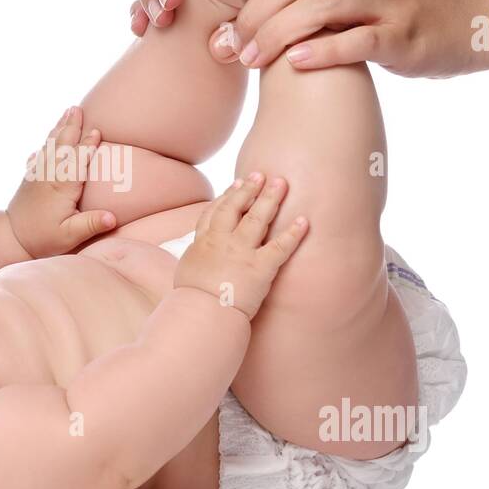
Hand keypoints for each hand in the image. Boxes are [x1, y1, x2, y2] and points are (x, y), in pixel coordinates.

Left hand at [6, 106, 117, 257]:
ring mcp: (38, 174)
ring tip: (68, 112)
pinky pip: (41, 153)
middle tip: (77, 108)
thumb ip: (91, 224)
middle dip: (71, 126)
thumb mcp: (70, 236)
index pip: (77, 161)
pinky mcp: (31, 177)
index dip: (87, 146)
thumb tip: (113, 217)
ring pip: (51, 145)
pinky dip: (48, 141)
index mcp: (62, 187)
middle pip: (62, 146)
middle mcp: (49, 176)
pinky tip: (50, 136)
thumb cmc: (44, 238)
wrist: (11, 238)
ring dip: (60, 128)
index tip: (96, 130)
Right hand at [174, 173, 308, 318]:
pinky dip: (293, 233)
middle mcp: (222, 242)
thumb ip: (193, 261)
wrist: (201, 315)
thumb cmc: (190, 301)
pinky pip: (280, 247)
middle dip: (249, 189)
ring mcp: (242, 253)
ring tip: (281, 182)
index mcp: (203, 243)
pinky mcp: (260, 268)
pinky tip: (304, 221)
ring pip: (257, 219)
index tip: (236, 184)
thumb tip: (194, 260)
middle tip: (260, 174)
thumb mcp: (184, 273)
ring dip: (270, 199)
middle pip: (236, 208)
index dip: (227, 196)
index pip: (215, 213)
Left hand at [197, 0, 481, 77]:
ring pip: (323, 5)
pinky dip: (324, 50)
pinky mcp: (405, 35)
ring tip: (251, 58)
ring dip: (278, 31)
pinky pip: (360, 40)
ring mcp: (387, 0)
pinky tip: (296, 63)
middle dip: (254, 7)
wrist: (475, 12)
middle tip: (228, 42)